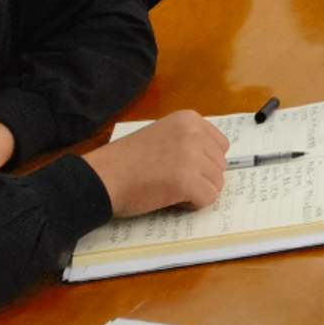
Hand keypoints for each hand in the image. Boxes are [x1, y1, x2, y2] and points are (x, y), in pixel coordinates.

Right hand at [83, 110, 228, 219]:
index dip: (204, 163)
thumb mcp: (162, 136)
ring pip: (217, 183)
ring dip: (197, 192)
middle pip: (220, 165)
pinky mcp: (187, 180)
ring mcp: (192, 156)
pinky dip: (193, 205)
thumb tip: (210, 161)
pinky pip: (208, 198)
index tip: (182, 168)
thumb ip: (187, 141)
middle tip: (172, 181)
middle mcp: (195, 133)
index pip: (220, 145)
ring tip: (170, 189)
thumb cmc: (126, 161)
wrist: (102, 177)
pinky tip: (171, 199)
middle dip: (201, 178)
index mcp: (189, 119)